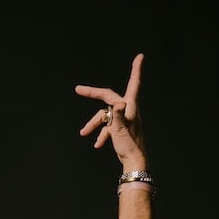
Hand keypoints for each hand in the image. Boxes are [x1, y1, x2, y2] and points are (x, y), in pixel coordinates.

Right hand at [75, 53, 146, 168]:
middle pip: (107, 99)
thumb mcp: (122, 129)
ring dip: (93, 125)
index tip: (140, 56)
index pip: (132, 83)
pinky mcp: (120, 129)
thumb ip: (119, 115)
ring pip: (104, 116)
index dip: (136, 69)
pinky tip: (97, 144)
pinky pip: (107, 128)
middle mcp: (127, 109)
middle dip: (93, 94)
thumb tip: (119, 104)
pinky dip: (101, 134)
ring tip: (84, 133)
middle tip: (78, 89)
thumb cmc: (129, 145)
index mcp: (130, 106)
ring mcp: (123, 119)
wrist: (134, 162)